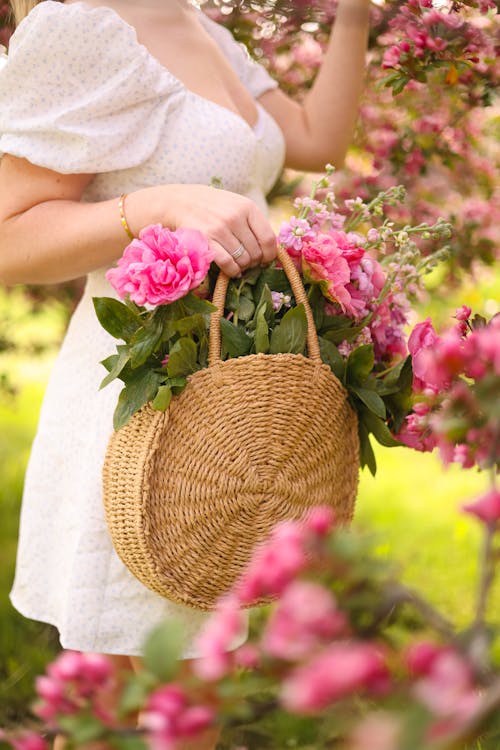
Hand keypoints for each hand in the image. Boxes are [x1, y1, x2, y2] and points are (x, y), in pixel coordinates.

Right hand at [147, 183, 277, 277]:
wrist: (180, 202)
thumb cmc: (213, 208)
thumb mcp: (236, 206)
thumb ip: (253, 224)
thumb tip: (271, 250)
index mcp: (247, 207)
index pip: (268, 238)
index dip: (269, 255)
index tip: (265, 260)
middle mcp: (235, 217)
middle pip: (256, 252)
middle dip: (254, 262)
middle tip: (247, 263)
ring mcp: (219, 228)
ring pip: (243, 260)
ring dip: (242, 267)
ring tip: (238, 265)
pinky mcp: (206, 240)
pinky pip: (228, 264)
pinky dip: (232, 271)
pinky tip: (232, 270)